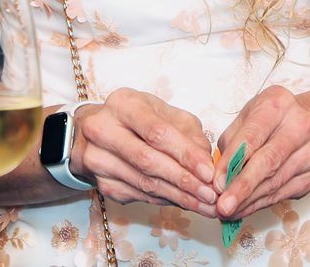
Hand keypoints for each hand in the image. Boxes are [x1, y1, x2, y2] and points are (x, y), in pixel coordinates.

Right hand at [69, 88, 218, 214]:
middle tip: (210, 195)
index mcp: (123, 104)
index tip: (209, 172)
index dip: (184, 154)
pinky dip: (166, 201)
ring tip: (205, 205)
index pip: (157, 132)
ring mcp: (98, 158)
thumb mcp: (164, 113)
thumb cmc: (138, 119)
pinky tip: (185, 203)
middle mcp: (103, 129)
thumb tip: (206, 164)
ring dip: (178, 197)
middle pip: (147, 160)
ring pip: (143, 183)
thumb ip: (188, 134)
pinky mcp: (102, 183)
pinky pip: (139, 196)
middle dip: (184, 181)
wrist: (99, 131)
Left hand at [213, 86, 309, 221]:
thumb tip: (219, 176)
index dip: (232, 163)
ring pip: (275, 182)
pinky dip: (261, 203)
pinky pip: (283, 193)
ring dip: (249, 200)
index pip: (252, 137)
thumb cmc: (273, 119)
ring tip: (229, 211)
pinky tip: (245, 208)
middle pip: (268, 162)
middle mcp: (300, 125)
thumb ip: (232, 142)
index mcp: (277, 104)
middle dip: (243, 187)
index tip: (217, 183)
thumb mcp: (249, 117)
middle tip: (224, 205)